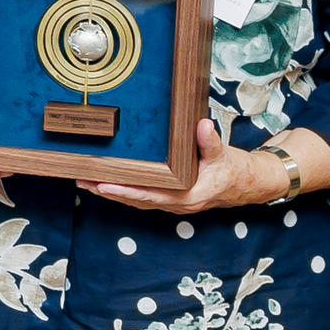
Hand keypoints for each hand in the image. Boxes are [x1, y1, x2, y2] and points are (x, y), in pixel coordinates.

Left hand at [84, 119, 313, 216]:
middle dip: (108, 192)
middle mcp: (177, 204)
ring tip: (84, 181)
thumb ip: (210, 141)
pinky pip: (142, 197)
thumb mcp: (225, 154)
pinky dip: (123, 191)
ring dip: (111, 192)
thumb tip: (202, 125)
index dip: (126, 191)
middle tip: (81, 180)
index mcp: (188, 196)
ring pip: (136, 200)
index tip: (104, 185)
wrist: (248, 184)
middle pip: (136, 200)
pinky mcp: (171, 199)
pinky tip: (106, 183)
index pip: (151, 195)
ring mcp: (172, 203)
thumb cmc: (235, 169)